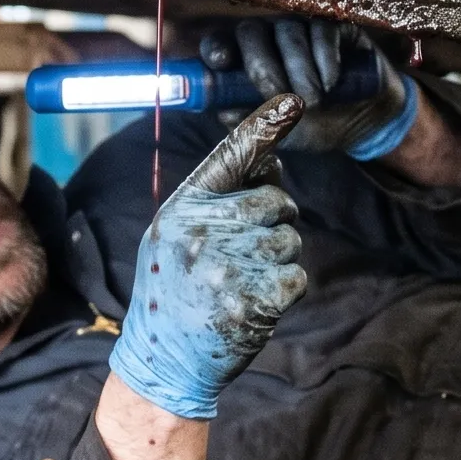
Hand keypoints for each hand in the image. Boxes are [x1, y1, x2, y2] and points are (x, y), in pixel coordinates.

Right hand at [108, 96, 308, 419]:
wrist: (163, 358)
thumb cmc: (176, 287)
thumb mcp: (178, 232)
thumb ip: (217, 196)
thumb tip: (270, 155)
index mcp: (182, 208)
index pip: (230, 155)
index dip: (265, 125)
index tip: (294, 101)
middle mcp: (203, 233)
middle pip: (274, 200)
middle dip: (275, 219)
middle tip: (249, 247)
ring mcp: (228, 268)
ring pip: (290, 239)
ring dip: (280, 257)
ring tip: (245, 278)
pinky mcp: (254, 303)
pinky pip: (297, 276)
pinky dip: (285, 288)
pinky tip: (256, 300)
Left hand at [197, 17, 418, 158]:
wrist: (363, 123)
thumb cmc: (313, 125)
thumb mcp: (281, 134)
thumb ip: (252, 126)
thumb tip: (226, 112)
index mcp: (247, 62)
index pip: (221, 44)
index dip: (217, 48)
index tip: (221, 62)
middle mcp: (269, 40)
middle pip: (251, 32)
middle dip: (263, 66)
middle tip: (280, 95)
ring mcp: (301, 30)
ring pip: (289, 31)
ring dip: (300, 70)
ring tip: (315, 101)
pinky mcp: (334, 27)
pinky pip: (322, 30)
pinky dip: (325, 57)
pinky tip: (332, 82)